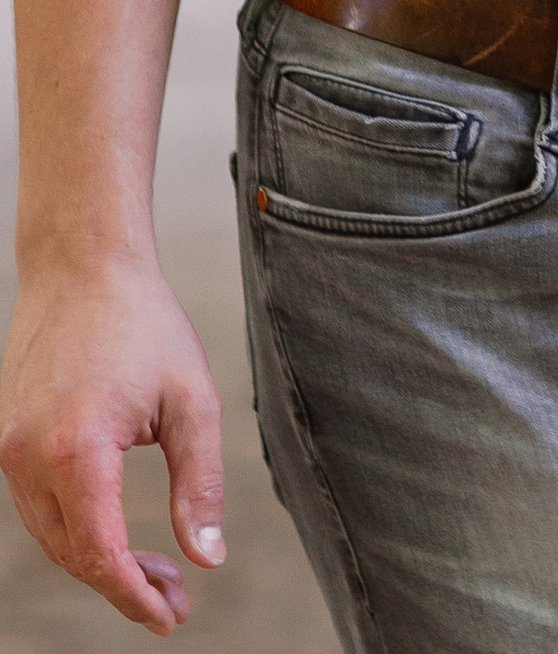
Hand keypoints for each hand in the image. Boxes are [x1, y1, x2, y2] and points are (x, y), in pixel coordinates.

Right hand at [1, 255, 225, 632]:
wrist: (83, 267)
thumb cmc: (145, 326)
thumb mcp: (192, 400)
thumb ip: (200, 483)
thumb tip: (209, 558)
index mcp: (75, 452)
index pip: (99, 555)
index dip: (133, 596)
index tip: (172, 618)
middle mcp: (26, 459)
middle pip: (72, 554)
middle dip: (124, 585)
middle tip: (177, 597)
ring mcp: (6, 452)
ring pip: (52, 536)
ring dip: (100, 562)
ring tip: (159, 570)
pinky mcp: (4, 442)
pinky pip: (38, 507)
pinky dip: (77, 529)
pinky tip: (118, 532)